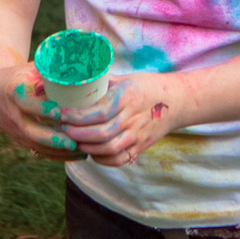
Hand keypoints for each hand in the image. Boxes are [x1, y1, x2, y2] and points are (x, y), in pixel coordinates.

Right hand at [0, 63, 84, 158]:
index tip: (58, 112)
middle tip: (72, 143)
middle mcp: (12, 114)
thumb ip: (51, 70)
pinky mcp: (19, 139)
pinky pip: (37, 150)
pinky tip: (73, 156)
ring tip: (79, 153)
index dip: (40, 108)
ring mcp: (14, 129)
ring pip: (34, 144)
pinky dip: (55, 154)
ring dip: (56, 151)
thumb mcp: (32, 69)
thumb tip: (78, 70)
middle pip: (29, 130)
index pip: (25, 103)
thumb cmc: (21, 76)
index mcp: (14, 92)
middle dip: (51, 138)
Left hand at [55, 73, 184, 167]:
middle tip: (64, 128)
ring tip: (74, 141)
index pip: (99, 112)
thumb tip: (77, 81)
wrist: (177, 102)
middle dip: (77, 134)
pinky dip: (102, 159)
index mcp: (128, 97)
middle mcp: (133, 118)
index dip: (78, 116)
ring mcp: (138, 135)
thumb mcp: (126, 78)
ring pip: (108, 148)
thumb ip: (103, 83)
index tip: (62, 114)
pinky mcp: (140, 147)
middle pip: (101, 133)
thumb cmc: (148, 86)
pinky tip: (91, 151)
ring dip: (87, 147)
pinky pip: (119, 159)